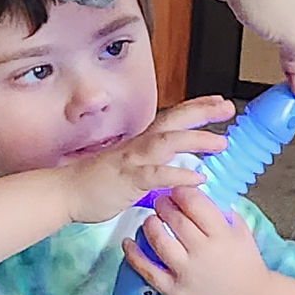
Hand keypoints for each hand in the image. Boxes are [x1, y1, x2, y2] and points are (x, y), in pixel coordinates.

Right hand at [63, 95, 234, 223]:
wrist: (65, 193)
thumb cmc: (94, 184)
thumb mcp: (129, 170)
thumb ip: (151, 167)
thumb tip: (171, 170)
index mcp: (140, 143)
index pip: (172, 119)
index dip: (197, 109)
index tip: (219, 102)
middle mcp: (138, 146)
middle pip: (174, 121)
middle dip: (202, 112)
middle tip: (228, 106)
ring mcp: (133, 161)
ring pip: (167, 142)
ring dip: (195, 139)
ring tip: (221, 142)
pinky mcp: (127, 180)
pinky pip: (156, 174)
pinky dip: (178, 174)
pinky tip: (198, 177)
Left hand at [121, 185, 273, 294]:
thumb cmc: (245, 264)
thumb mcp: (241, 232)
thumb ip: (222, 212)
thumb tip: (199, 192)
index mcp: (222, 235)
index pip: (195, 204)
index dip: (181, 192)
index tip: (177, 189)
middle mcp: (203, 252)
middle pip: (175, 220)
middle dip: (164, 205)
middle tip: (161, 201)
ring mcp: (186, 272)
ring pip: (159, 241)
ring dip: (150, 224)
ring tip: (151, 219)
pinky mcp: (173, 290)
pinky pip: (148, 270)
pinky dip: (134, 255)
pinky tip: (127, 242)